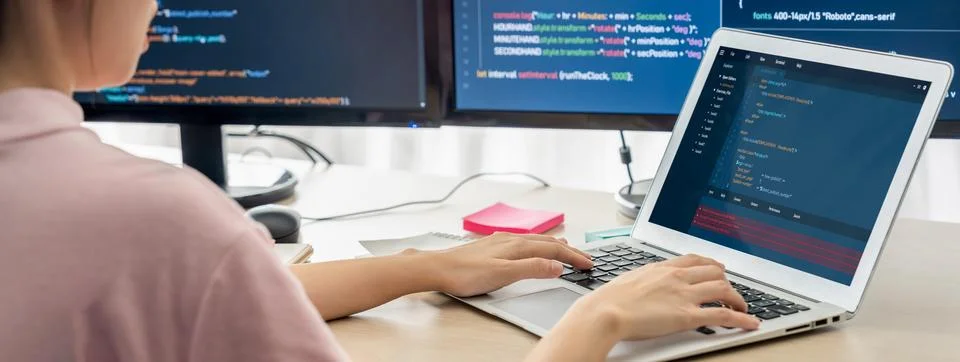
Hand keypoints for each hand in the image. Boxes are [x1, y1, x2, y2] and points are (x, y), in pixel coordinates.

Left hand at [416, 232, 593, 296]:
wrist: (437, 268)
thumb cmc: (465, 273)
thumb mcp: (503, 274)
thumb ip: (532, 268)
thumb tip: (557, 265)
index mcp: (517, 246)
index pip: (553, 249)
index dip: (573, 256)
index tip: (588, 264)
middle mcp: (511, 240)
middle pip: (547, 242)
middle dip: (568, 249)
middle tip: (584, 257)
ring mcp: (501, 241)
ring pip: (535, 241)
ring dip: (553, 245)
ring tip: (565, 246)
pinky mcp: (491, 246)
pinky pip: (523, 242)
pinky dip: (536, 245)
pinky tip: (530, 246)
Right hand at [568, 254, 759, 340]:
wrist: (604, 311)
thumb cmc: (609, 299)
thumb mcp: (630, 279)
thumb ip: (646, 278)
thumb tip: (648, 282)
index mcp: (663, 267)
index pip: (696, 259)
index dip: (712, 265)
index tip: (718, 269)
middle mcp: (677, 277)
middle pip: (715, 271)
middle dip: (727, 281)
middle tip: (730, 291)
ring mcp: (685, 295)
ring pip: (723, 289)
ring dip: (737, 299)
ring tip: (742, 308)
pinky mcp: (688, 316)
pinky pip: (723, 315)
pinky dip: (741, 319)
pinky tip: (750, 323)